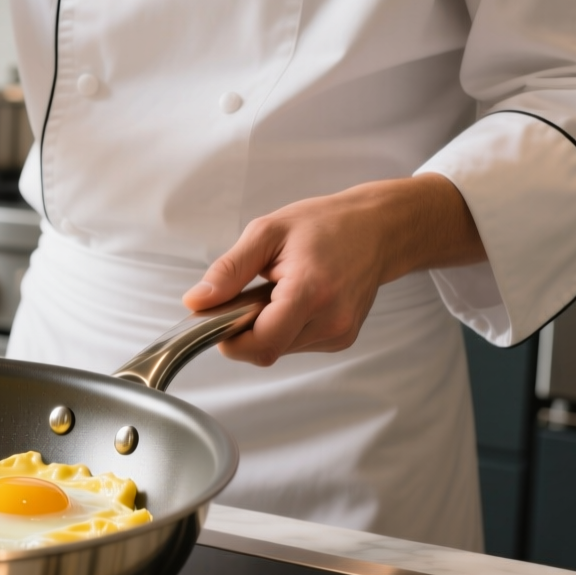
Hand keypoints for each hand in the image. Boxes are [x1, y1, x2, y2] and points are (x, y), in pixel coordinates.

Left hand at [182, 175, 485, 365]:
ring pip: (279, 349)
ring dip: (265, 327)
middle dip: (244, 328)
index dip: (229, 338)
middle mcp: (331, 320)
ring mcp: (340, 334)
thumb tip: (196, 301)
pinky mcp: (342, 339)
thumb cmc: (325, 224)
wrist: (378, 229)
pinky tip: (294, 299)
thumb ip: (228, 270)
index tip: (216, 316)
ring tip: (276, 290)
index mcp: (311, 291)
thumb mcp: (267, 233)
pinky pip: (295, 344)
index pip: (260, 344)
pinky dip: (283, 327)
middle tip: (249, 292)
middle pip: (266, 349)